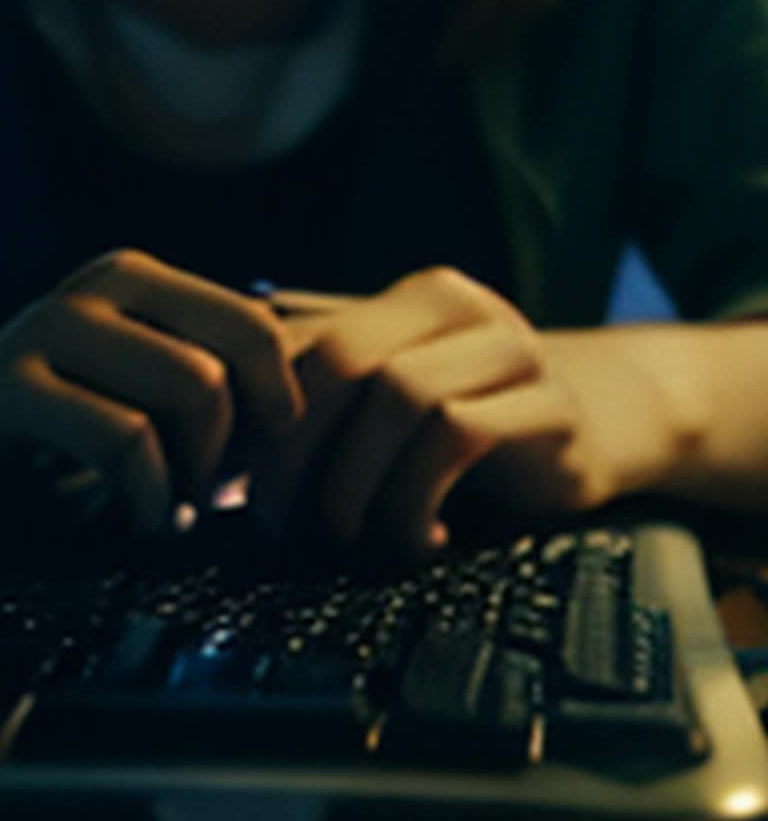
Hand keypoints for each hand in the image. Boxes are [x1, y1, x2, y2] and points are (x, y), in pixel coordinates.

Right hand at [0, 249, 302, 533]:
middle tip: (207, 496)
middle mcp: (97, 287)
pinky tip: (132, 518)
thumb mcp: (134, 388)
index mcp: (137, 278)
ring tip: (169, 508)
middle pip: (227, 364)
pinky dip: (145, 496)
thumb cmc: (51, 425)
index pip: (256, 324)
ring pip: (185, 392)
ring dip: (191, 475)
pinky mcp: (9, 385)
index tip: (255, 463)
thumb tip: (303, 422)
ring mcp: (49, 328)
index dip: (276, 404)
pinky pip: (122, 439)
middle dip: (232, 449)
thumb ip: (205, 384)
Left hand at [248, 268, 635, 558]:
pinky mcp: (548, 406)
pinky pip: (453, 438)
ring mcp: (511, 348)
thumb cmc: (483, 424)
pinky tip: (422, 536)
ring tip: (357, 536)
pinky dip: (417, 497)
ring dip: (359, 484)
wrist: (613, 423)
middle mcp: (459, 306)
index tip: (238, 487)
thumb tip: (219, 442)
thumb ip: (332, 398)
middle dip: (296, 451)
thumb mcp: (404, 398)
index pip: (304, 341)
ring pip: (397, 395)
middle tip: (283, 523)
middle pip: (342, 360)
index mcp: (413, 298)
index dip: (259, 416)